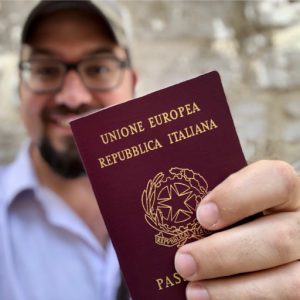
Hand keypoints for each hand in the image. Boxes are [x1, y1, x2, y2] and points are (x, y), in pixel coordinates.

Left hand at [175, 160, 299, 299]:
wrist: (262, 242)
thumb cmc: (240, 218)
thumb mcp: (235, 203)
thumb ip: (218, 205)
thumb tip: (174, 218)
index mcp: (288, 192)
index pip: (276, 180)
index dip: (237, 197)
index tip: (202, 215)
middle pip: (278, 238)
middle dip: (223, 254)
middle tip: (183, 262)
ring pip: (289, 282)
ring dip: (234, 290)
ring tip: (193, 291)